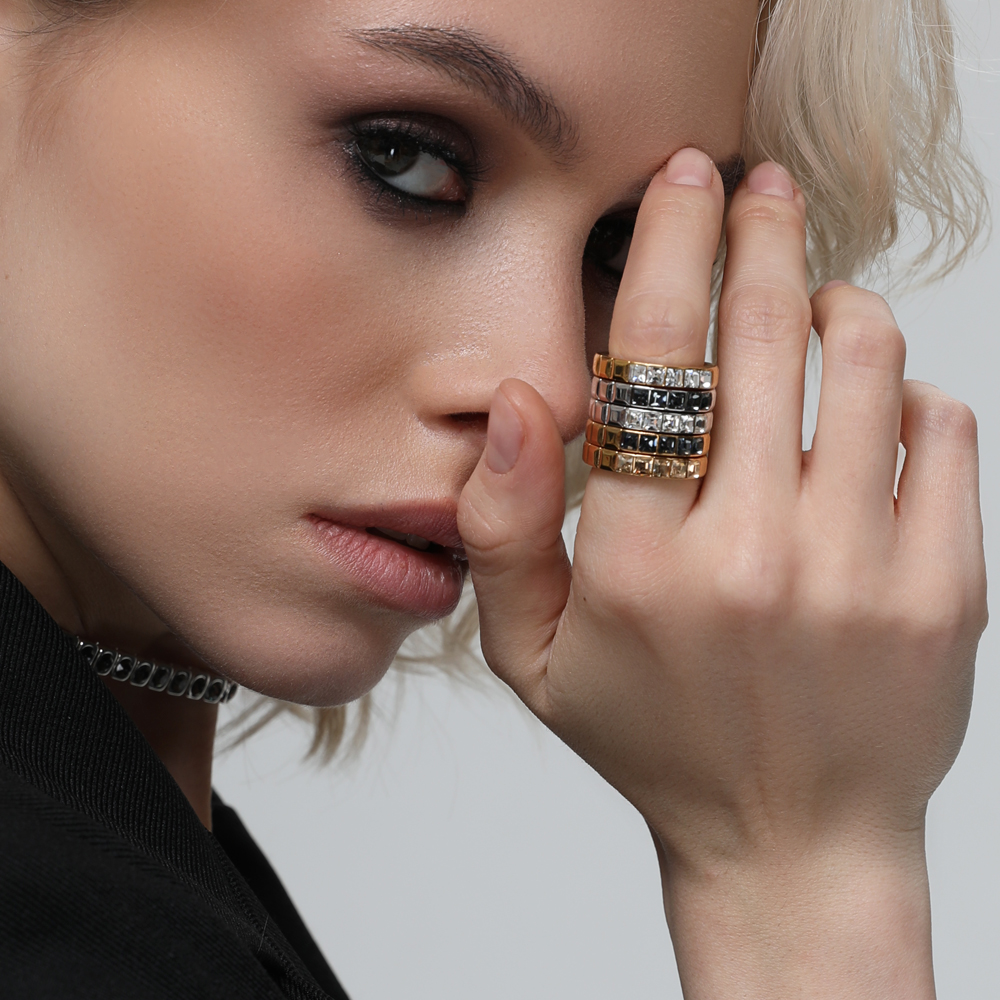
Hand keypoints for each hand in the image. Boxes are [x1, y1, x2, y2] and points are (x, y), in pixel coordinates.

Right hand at [457, 148, 985, 997]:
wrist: (792, 844)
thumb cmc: (654, 743)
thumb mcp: (532, 656)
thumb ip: (505, 528)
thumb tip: (519, 402)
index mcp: (639, 566)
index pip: (655, 358)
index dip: (669, 246)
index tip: (682, 182)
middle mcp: (752, 558)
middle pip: (764, 333)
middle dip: (761, 231)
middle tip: (761, 187)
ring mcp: (863, 572)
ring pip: (869, 361)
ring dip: (837, 302)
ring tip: (817, 299)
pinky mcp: (948, 590)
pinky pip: (945, 430)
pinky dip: (909, 392)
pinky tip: (874, 411)